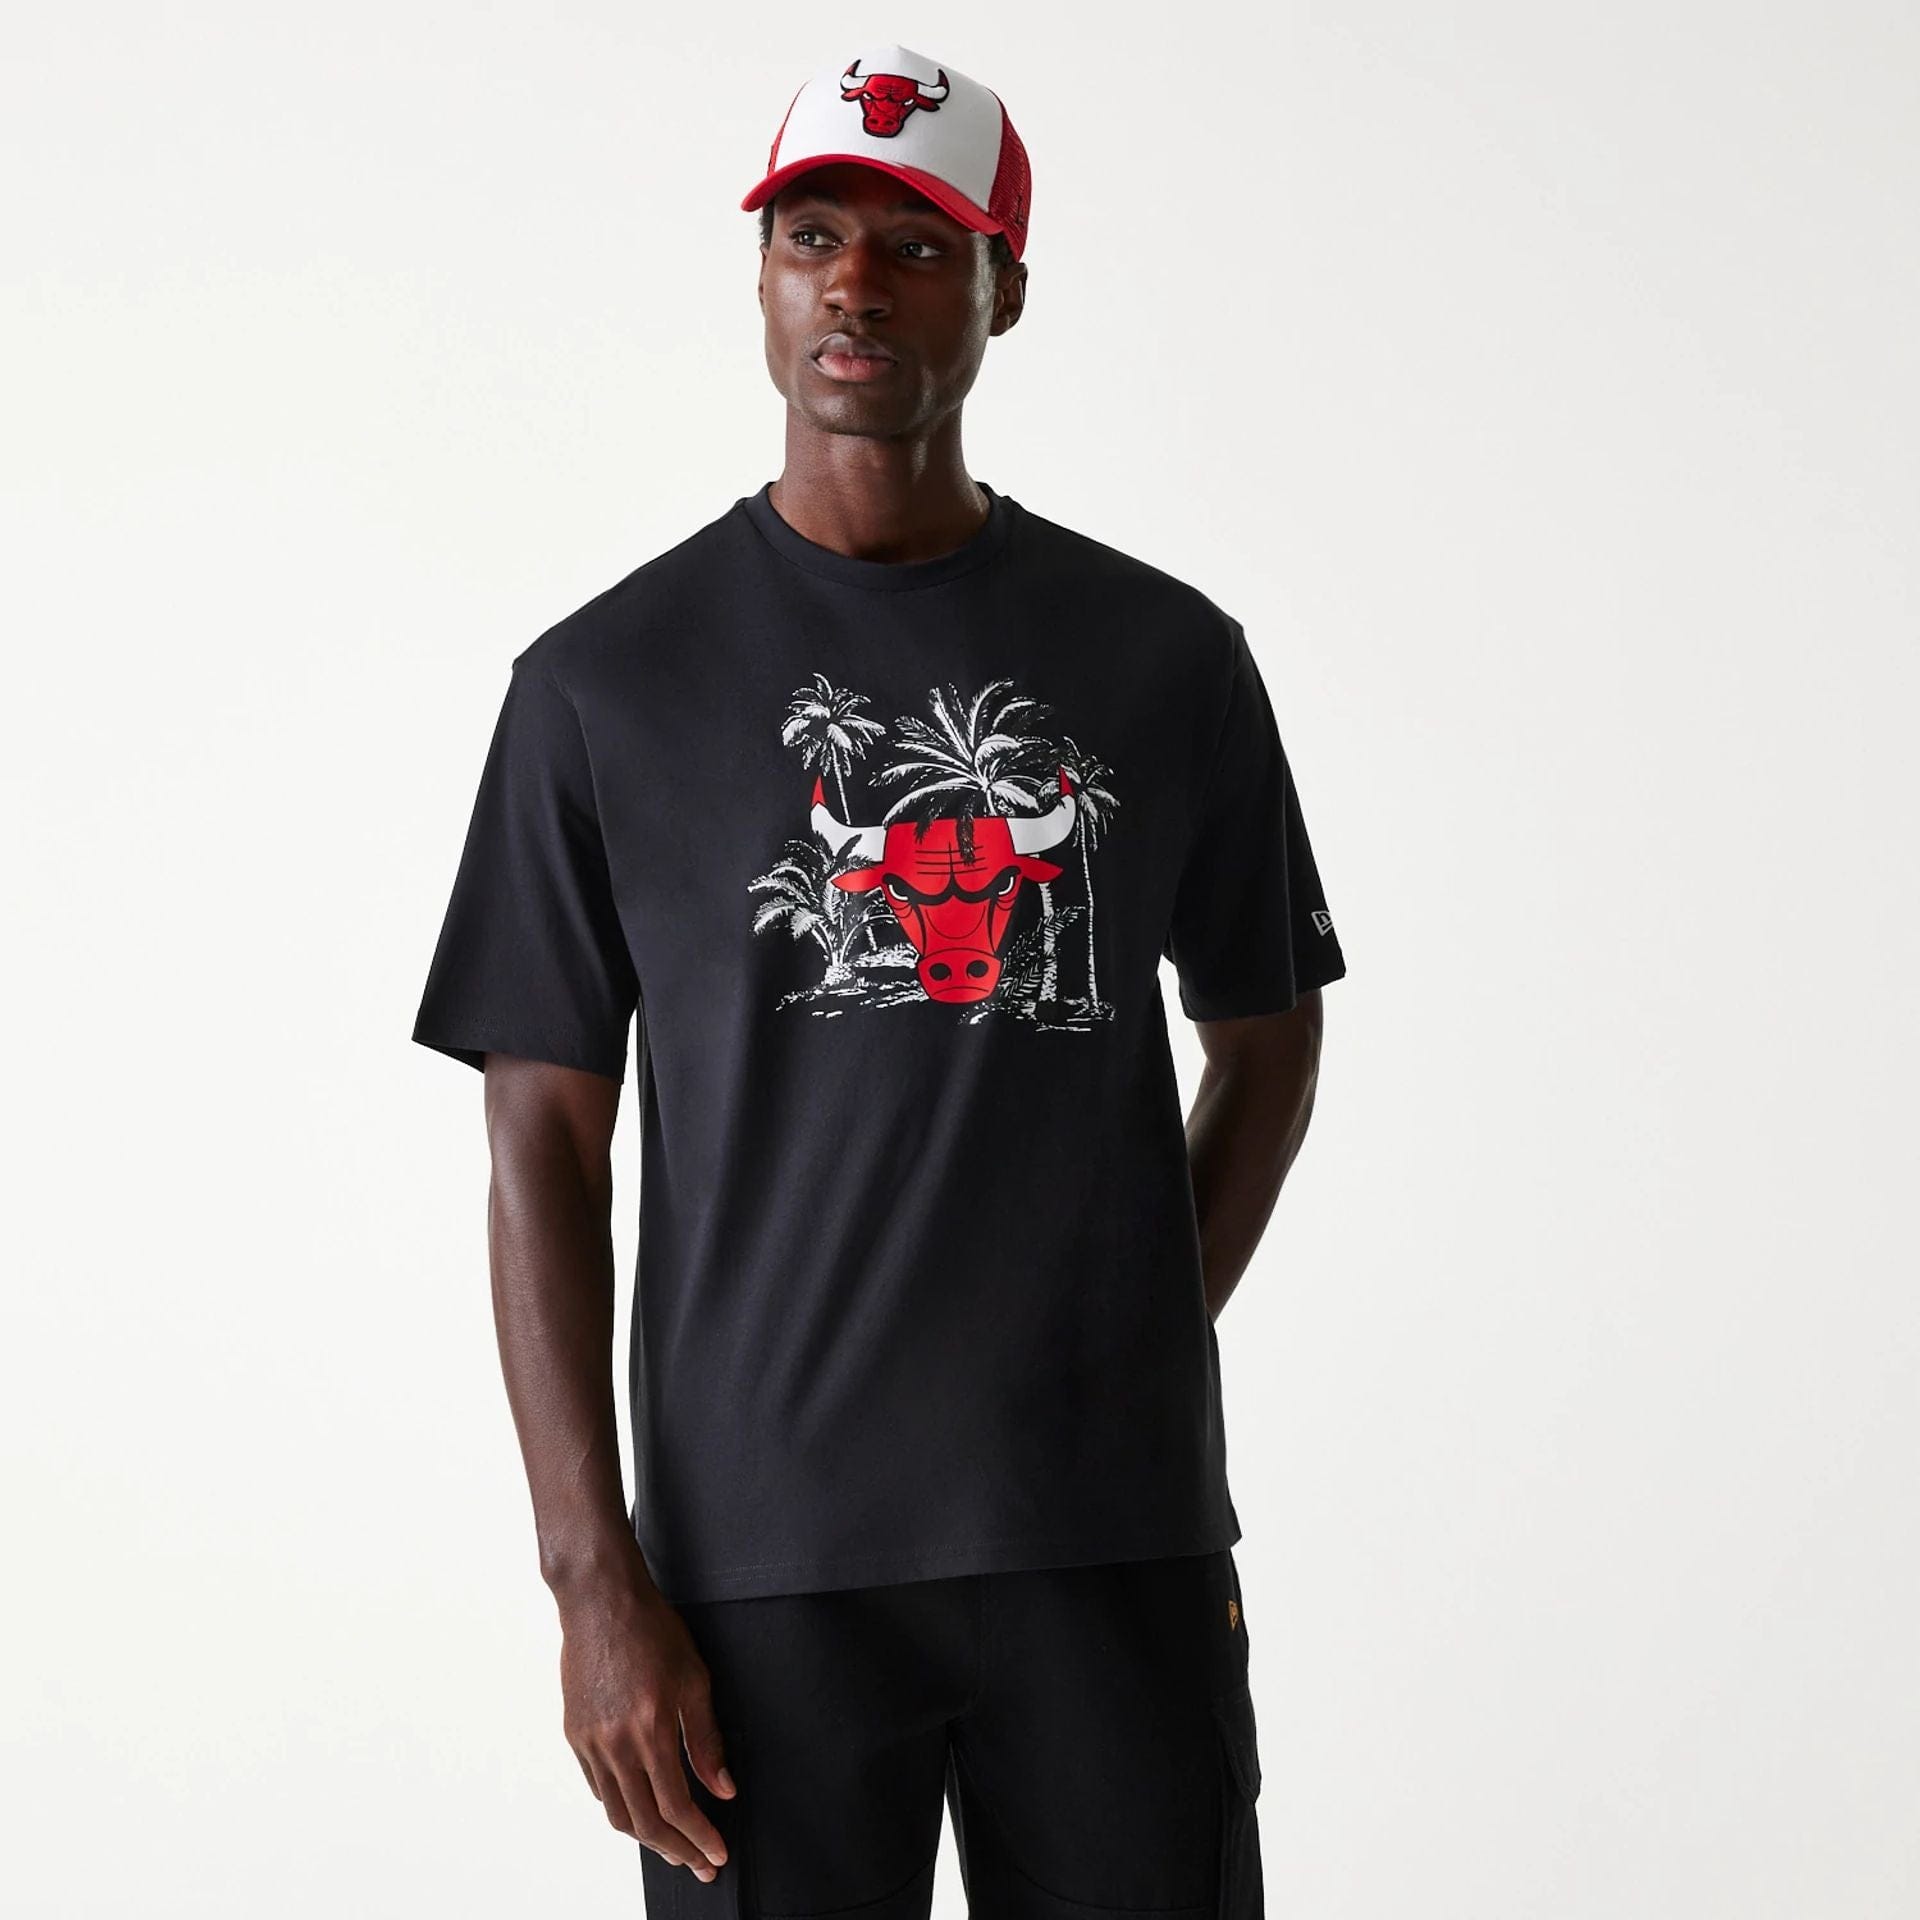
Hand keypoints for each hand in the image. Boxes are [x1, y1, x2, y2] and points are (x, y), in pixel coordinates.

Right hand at [558, 1582, 737, 1878]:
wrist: (602, 1602)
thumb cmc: (652, 1631)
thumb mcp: (695, 1679)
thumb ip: (706, 1740)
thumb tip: (722, 1788)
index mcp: (650, 1730)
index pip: (676, 1806)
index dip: (699, 1838)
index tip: (717, 1854)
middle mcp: (616, 1744)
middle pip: (645, 1822)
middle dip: (677, 1851)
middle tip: (700, 1864)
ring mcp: (591, 1742)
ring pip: (617, 1813)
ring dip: (647, 1838)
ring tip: (673, 1846)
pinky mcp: (575, 1735)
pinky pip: (599, 1788)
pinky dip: (622, 1808)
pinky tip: (641, 1808)